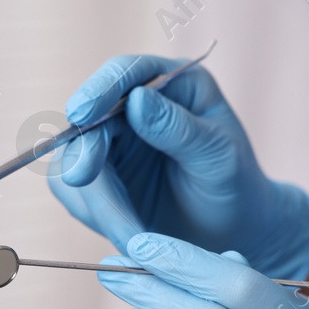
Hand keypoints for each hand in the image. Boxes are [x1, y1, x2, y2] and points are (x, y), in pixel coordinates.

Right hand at [49, 53, 308, 281]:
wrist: (233, 233)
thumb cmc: (236, 187)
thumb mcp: (218, 156)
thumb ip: (178, 128)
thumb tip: (135, 99)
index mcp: (173, 85)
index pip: (125, 73)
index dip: (97, 89)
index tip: (81, 112)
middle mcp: (136, 108)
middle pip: (88, 121)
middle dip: (85, 155)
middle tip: (82, 180)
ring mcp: (114, 144)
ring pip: (73, 161)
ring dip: (95, 199)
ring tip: (133, 236)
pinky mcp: (99, 179)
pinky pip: (74, 193)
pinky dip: (93, 215)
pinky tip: (126, 234)